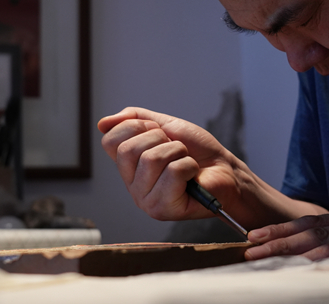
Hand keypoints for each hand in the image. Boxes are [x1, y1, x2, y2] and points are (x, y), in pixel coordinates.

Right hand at [98, 107, 240, 220]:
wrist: (225, 170)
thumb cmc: (198, 151)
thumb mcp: (166, 126)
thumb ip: (136, 120)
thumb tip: (103, 123)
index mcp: (128, 165)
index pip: (110, 140)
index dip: (138, 127)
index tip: (158, 132)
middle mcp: (132, 184)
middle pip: (129, 150)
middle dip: (160, 139)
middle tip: (176, 148)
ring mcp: (145, 199)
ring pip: (152, 159)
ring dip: (178, 152)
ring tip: (186, 161)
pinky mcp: (162, 209)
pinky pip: (172, 173)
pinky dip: (189, 166)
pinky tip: (192, 176)